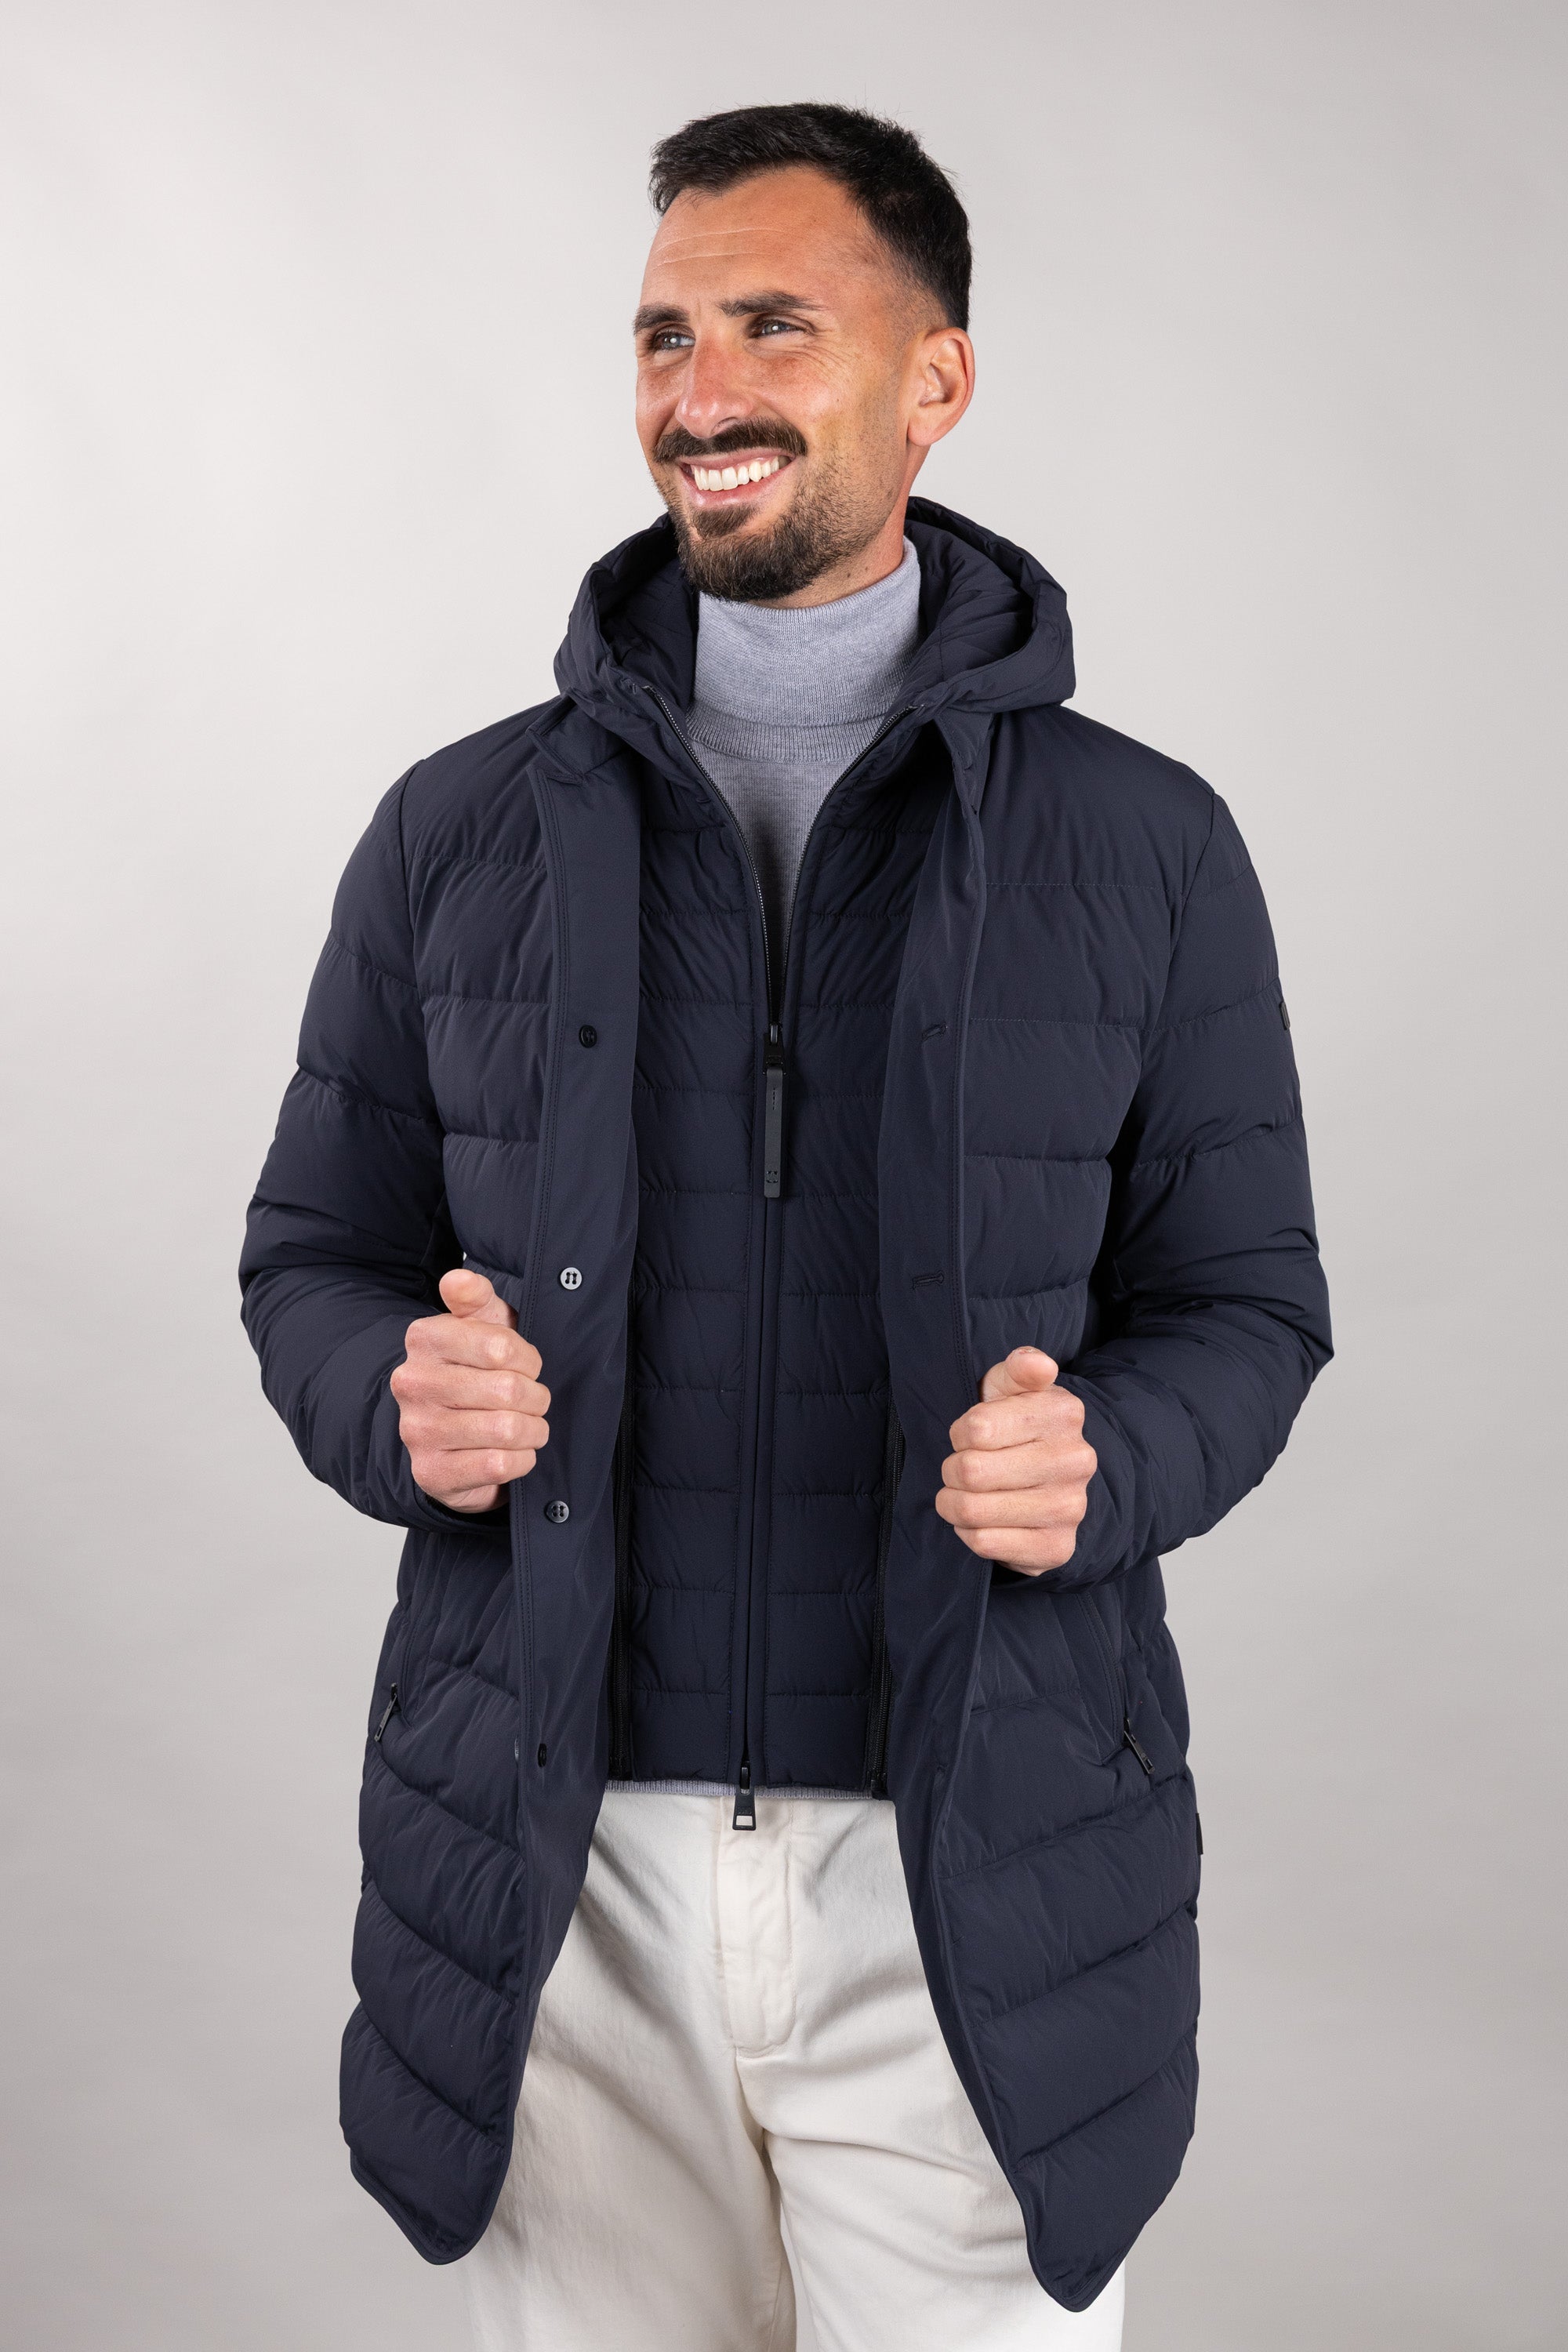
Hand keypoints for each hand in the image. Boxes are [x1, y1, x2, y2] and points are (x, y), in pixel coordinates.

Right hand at [390, 1268, 549, 1512]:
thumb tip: (459, 1277)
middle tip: (533, 1400)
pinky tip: (513, 1451)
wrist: (453, 1438)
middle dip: (536, 1398)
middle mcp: (412, 1382)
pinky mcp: (431, 1471)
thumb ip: (476, 1298)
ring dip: (533, 1430)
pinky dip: (521, 1459)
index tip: (526, 1366)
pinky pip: (499, 1465)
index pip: (501, 1347)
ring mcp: (417, 1430)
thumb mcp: (483, 1326)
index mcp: (424, 1338)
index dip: (529, 1360)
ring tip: (528, 1426)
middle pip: (508, 1390)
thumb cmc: (479, 1372)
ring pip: (506, 1430)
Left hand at [936, 1347, 1095, 1573]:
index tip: (971, 1436)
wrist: (1046, 1484)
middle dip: (951, 1470)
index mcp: (1064, 1413)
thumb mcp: (1008, 1388)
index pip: (976, 1428)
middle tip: (960, 1470)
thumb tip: (1036, 1362)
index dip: (960, 1434)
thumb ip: (1017, 1368)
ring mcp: (1070, 1507)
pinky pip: (984, 1543)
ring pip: (973, 1509)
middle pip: (970, 1471)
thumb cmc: (1013, 1427)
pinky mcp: (1058, 1548)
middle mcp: (1076, 1460)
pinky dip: (969, 1532)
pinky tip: (983, 1521)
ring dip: (953, 1504)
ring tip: (963, 1496)